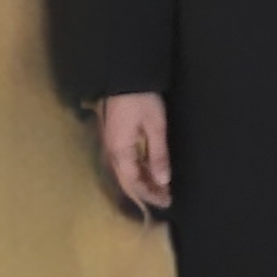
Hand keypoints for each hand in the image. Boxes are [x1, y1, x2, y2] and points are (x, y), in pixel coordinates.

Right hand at [98, 92, 171, 211]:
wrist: (126, 74)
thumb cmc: (142, 99)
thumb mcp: (155, 126)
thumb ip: (158, 155)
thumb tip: (163, 180)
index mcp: (120, 151)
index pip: (133, 183)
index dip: (149, 195)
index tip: (166, 201)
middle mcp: (111, 151)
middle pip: (127, 180)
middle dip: (146, 191)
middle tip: (166, 197)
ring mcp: (110, 144)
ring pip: (125, 171)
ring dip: (142, 180)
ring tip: (161, 186)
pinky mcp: (114, 136)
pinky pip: (124, 161)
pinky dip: (138, 169)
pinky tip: (150, 170)